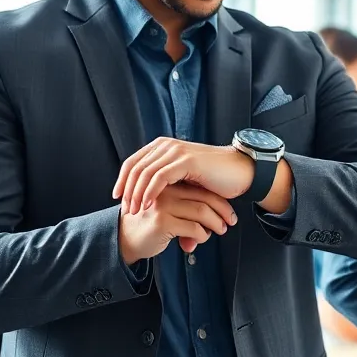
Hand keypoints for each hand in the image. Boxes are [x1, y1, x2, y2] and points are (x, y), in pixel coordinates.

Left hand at [113, 138, 252, 212]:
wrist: (239, 173)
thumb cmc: (214, 179)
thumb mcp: (184, 180)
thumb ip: (166, 187)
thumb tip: (152, 207)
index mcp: (163, 146)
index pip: (133, 162)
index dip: (122, 180)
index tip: (118, 198)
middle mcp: (166, 145)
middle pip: (135, 167)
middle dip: (127, 190)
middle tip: (126, 209)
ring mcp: (176, 151)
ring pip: (145, 173)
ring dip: (137, 194)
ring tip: (136, 211)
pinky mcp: (186, 161)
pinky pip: (160, 177)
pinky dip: (150, 192)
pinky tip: (149, 205)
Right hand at [118, 183, 238, 262]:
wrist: (124, 240)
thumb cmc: (147, 226)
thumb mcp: (167, 211)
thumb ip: (186, 211)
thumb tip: (211, 223)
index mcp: (167, 183)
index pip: (200, 187)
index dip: (219, 200)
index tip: (229, 212)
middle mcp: (165, 190)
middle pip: (204, 197)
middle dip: (222, 211)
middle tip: (230, 222)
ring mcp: (163, 204)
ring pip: (201, 211)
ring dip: (215, 223)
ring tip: (220, 230)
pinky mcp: (162, 221)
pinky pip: (193, 227)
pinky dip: (202, 234)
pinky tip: (201, 239)